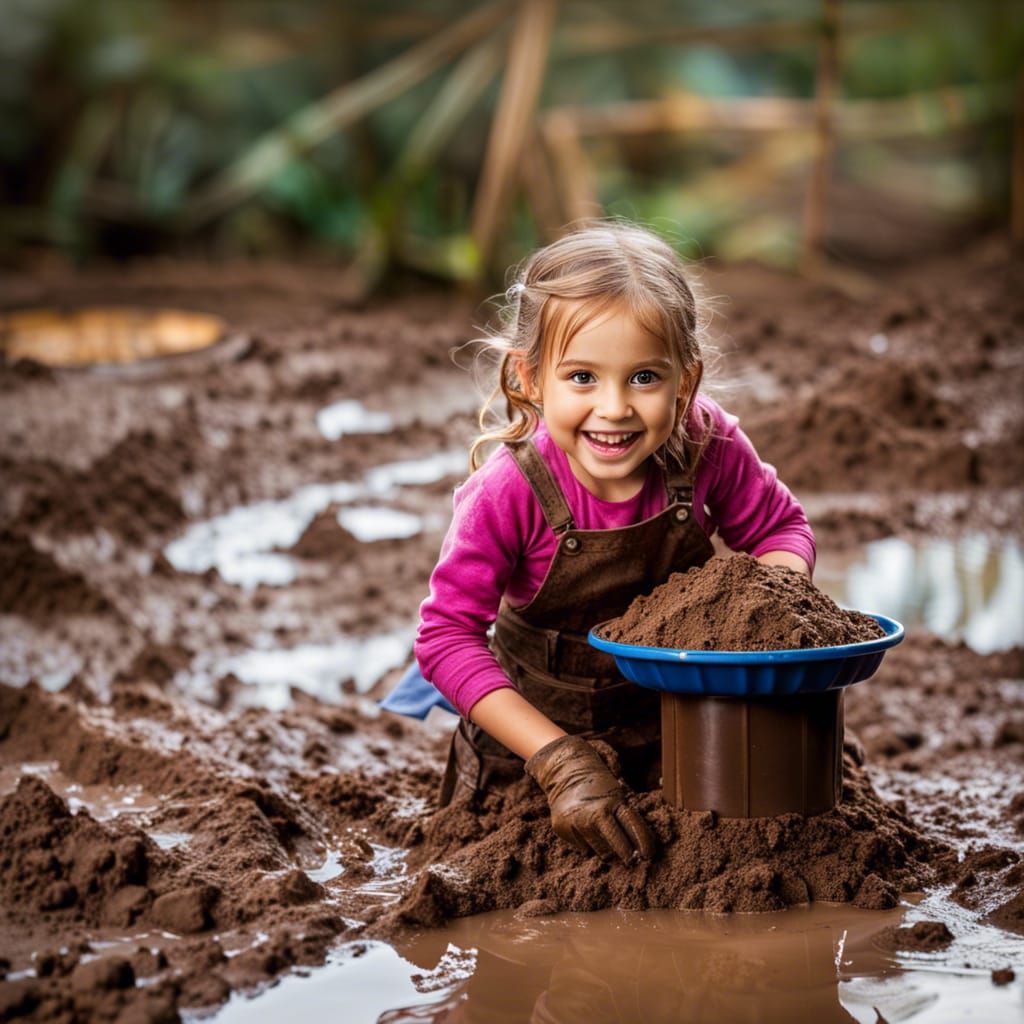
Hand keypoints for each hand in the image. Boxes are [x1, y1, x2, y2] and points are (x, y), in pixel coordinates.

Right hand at [524, 735, 655, 862]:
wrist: (564, 772)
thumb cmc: (597, 787)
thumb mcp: (615, 795)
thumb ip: (624, 818)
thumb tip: (638, 849)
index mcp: (612, 802)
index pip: (632, 825)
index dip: (643, 842)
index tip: (648, 855)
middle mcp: (594, 813)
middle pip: (617, 845)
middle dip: (628, 855)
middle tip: (633, 860)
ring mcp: (577, 823)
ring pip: (601, 852)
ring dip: (607, 849)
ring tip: (604, 835)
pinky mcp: (562, 829)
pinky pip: (583, 848)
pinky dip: (588, 844)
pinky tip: (585, 830)